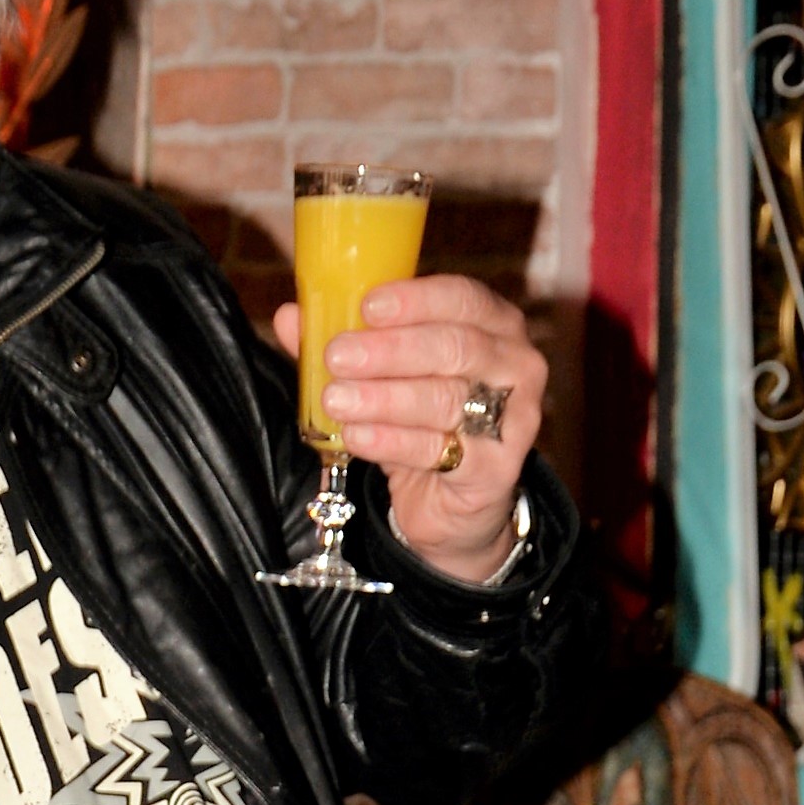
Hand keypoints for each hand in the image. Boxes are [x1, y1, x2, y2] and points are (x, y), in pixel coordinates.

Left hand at [271, 274, 543, 583]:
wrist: (453, 507)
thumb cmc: (423, 425)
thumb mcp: (385, 381)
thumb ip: (343, 346)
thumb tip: (288, 317)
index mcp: (493, 324)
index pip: (462, 297)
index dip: (415, 299)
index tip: (367, 306)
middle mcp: (514, 364)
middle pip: (454, 347)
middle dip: (389, 350)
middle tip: (337, 356)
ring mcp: (514, 417)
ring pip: (445, 399)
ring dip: (383, 398)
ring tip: (336, 400)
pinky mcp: (498, 467)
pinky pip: (441, 450)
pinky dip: (393, 442)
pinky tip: (357, 437)